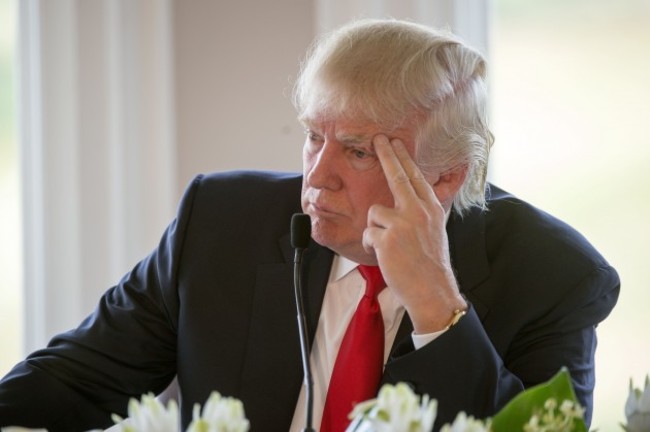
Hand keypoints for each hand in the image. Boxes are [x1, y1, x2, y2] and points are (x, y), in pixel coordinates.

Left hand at [362, 134, 466, 333]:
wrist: (433, 290)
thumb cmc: (431, 263)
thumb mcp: (435, 230)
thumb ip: (423, 211)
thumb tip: (409, 195)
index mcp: (431, 209)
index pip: (415, 176)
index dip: (403, 157)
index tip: (394, 142)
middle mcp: (418, 212)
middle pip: (397, 176)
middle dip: (386, 154)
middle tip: (378, 139)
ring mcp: (403, 224)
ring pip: (374, 212)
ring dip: (375, 229)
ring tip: (389, 246)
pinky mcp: (387, 240)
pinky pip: (368, 233)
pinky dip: (371, 245)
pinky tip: (385, 256)